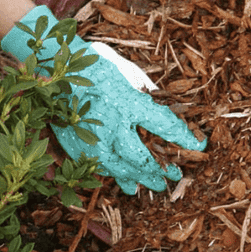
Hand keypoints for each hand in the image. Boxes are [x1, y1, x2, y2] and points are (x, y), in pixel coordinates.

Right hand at [2, 6, 205, 193]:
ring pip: (123, 170)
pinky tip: (127, 182)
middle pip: (145, 158)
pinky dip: (117, 176)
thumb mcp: (127, 72)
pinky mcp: (77, 148)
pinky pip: (102, 169)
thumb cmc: (93, 65)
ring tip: (154, 186)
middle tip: (175, 175)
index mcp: (128, 103)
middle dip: (162, 170)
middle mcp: (112, 127)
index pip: (166, 126)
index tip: (197, 144)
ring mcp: (93, 141)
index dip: (185, 138)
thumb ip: (146, 94)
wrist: (53, 68)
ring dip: (141, 179)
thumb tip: (163, 110)